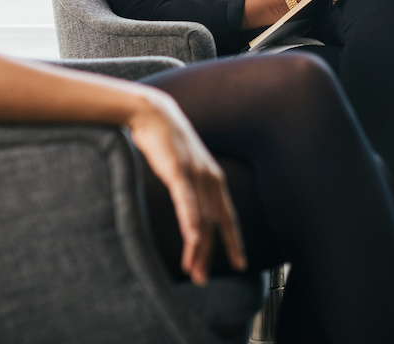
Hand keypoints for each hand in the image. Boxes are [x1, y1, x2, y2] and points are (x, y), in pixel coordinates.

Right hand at [127, 93, 245, 284]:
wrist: (153, 113)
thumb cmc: (167, 142)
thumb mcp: (185, 167)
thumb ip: (191, 187)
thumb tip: (190, 206)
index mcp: (214, 179)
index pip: (229, 217)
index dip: (235, 242)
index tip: (241, 265)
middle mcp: (211, 178)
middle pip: (214, 224)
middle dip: (210, 254)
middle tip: (203, 280)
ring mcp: (196, 174)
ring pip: (201, 218)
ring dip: (198, 247)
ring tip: (194, 271)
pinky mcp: (178, 170)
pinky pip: (187, 201)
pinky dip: (191, 221)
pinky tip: (192, 239)